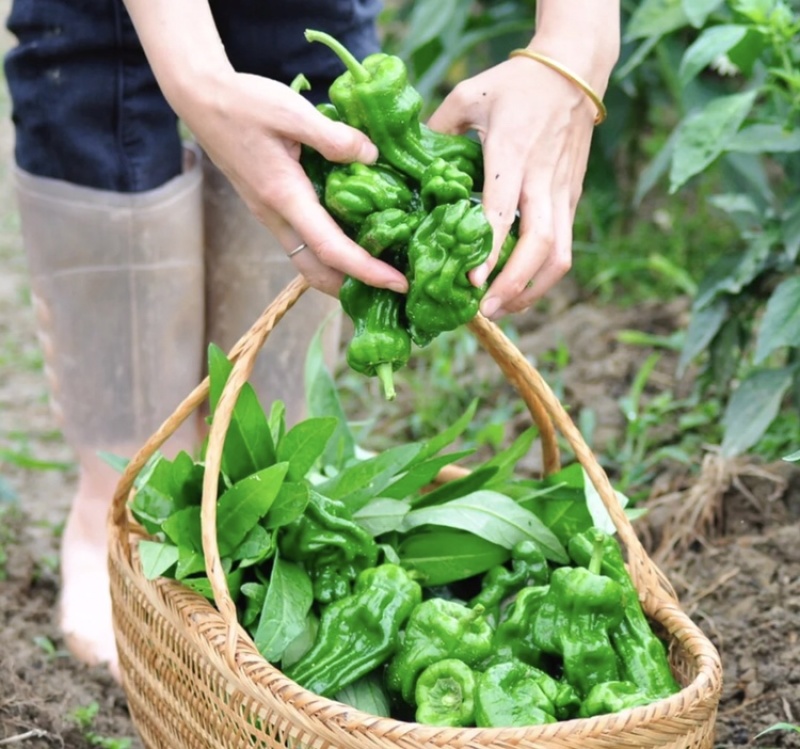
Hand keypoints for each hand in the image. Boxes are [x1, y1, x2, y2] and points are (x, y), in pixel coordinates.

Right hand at [120, 0, 407, 297]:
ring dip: (341, 276)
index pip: (332, 249)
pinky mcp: (272, 209)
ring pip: (308, 263)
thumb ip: (334, 137)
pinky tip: (354, 241)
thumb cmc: (243, 103)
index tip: (398, 283)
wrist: (200, 101)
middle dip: (353, 289)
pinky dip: (330, 255)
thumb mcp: (291, 111)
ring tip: (378, 274)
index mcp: (285, 197)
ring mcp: (272, 217)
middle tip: (392, 291)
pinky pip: (304, 244)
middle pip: (317, 272)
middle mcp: (277, 217)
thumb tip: (372, 157)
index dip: (368, 271)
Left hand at [427, 54, 595, 319]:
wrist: (575, 70)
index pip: (502, 212)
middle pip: (540, 246)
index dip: (488, 252)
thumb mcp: (469, 96)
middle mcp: (542, 179)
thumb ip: (438, 129)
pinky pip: (564, 247)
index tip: (470, 282)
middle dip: (514, 285)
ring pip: (559, 255)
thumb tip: (411, 168)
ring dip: (533, 289)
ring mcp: (563, 193)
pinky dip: (542, 276)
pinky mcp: (573, 199)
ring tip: (502, 309)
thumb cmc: (515, 83)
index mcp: (512, 153)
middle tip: (485, 309)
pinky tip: (519, 290)